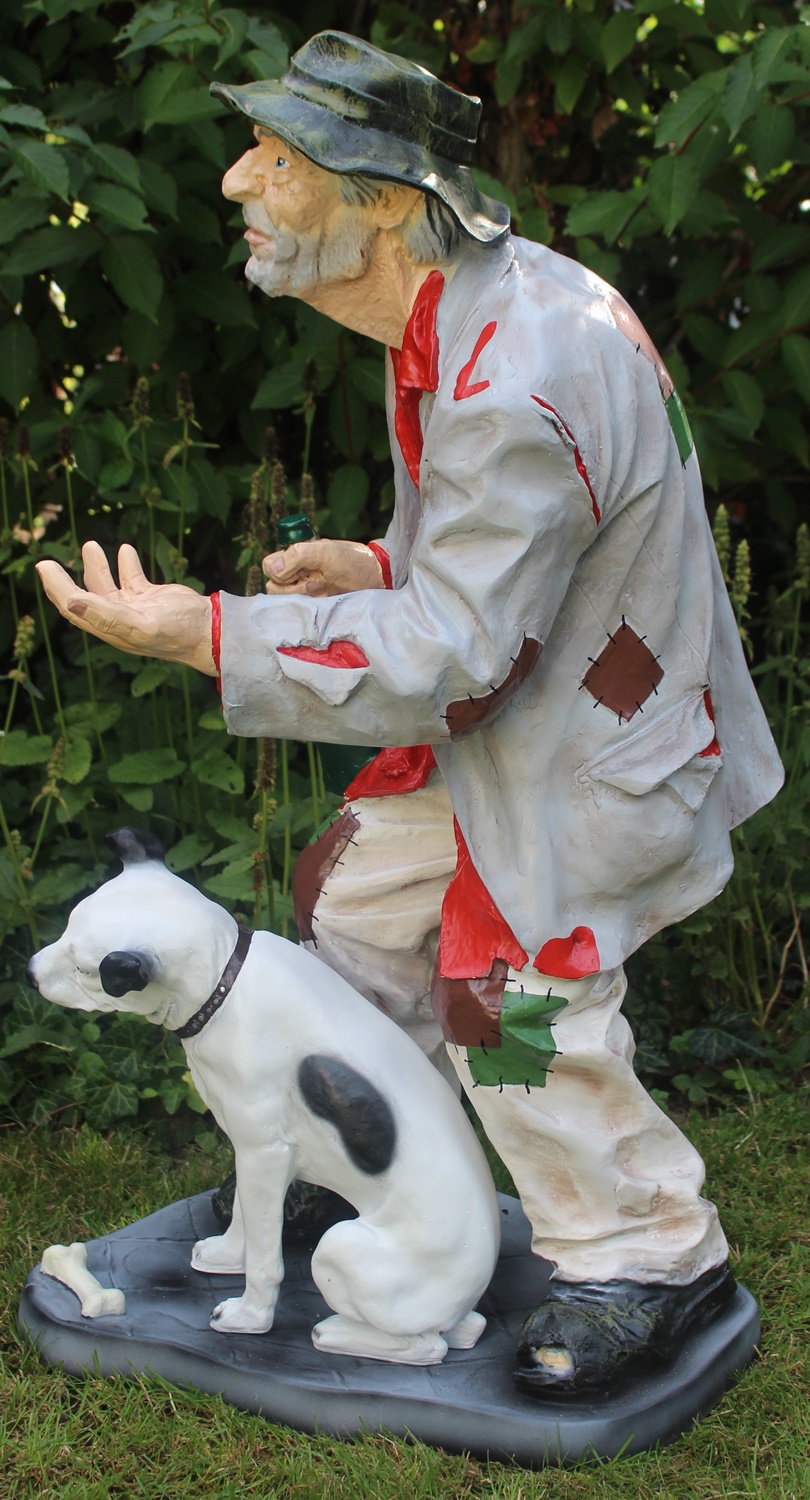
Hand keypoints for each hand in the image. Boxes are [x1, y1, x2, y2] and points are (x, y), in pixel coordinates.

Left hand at [36, 541, 215, 675]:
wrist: (209, 631)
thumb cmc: (175, 631)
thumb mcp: (138, 623)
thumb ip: (104, 614)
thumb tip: (71, 600)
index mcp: (110, 628)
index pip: (73, 607)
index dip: (56, 588)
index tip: (44, 566)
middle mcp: (118, 619)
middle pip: (83, 597)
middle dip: (64, 580)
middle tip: (46, 562)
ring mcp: (134, 608)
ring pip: (106, 586)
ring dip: (96, 566)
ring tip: (89, 545)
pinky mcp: (151, 598)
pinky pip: (131, 579)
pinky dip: (125, 565)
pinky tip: (124, 550)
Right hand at [262, 538, 384, 596]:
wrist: (375, 580)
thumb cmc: (351, 561)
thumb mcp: (325, 551)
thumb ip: (297, 555)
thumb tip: (273, 570)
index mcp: (294, 558)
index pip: (268, 566)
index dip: (279, 571)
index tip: (299, 571)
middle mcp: (296, 576)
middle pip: (273, 587)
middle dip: (293, 586)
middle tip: (316, 580)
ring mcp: (304, 593)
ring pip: (284, 601)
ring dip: (303, 596)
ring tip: (323, 588)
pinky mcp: (312, 608)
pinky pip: (298, 614)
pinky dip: (308, 608)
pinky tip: (324, 600)